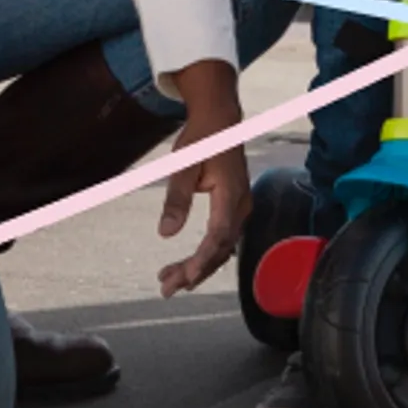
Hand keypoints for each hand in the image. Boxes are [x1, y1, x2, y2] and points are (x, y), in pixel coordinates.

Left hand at [156, 69, 250, 297]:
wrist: (220, 119)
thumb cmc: (202, 139)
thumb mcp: (183, 165)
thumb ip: (176, 199)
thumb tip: (165, 234)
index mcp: (231, 195)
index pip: (218, 237)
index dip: (202, 260)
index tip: (184, 279)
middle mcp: (241, 206)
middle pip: (221, 249)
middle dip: (195, 272)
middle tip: (166, 288)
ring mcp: (241, 208)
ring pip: (222, 247)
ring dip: (199, 266)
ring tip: (170, 281)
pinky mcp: (235, 208)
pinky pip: (223, 239)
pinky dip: (206, 255)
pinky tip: (189, 265)